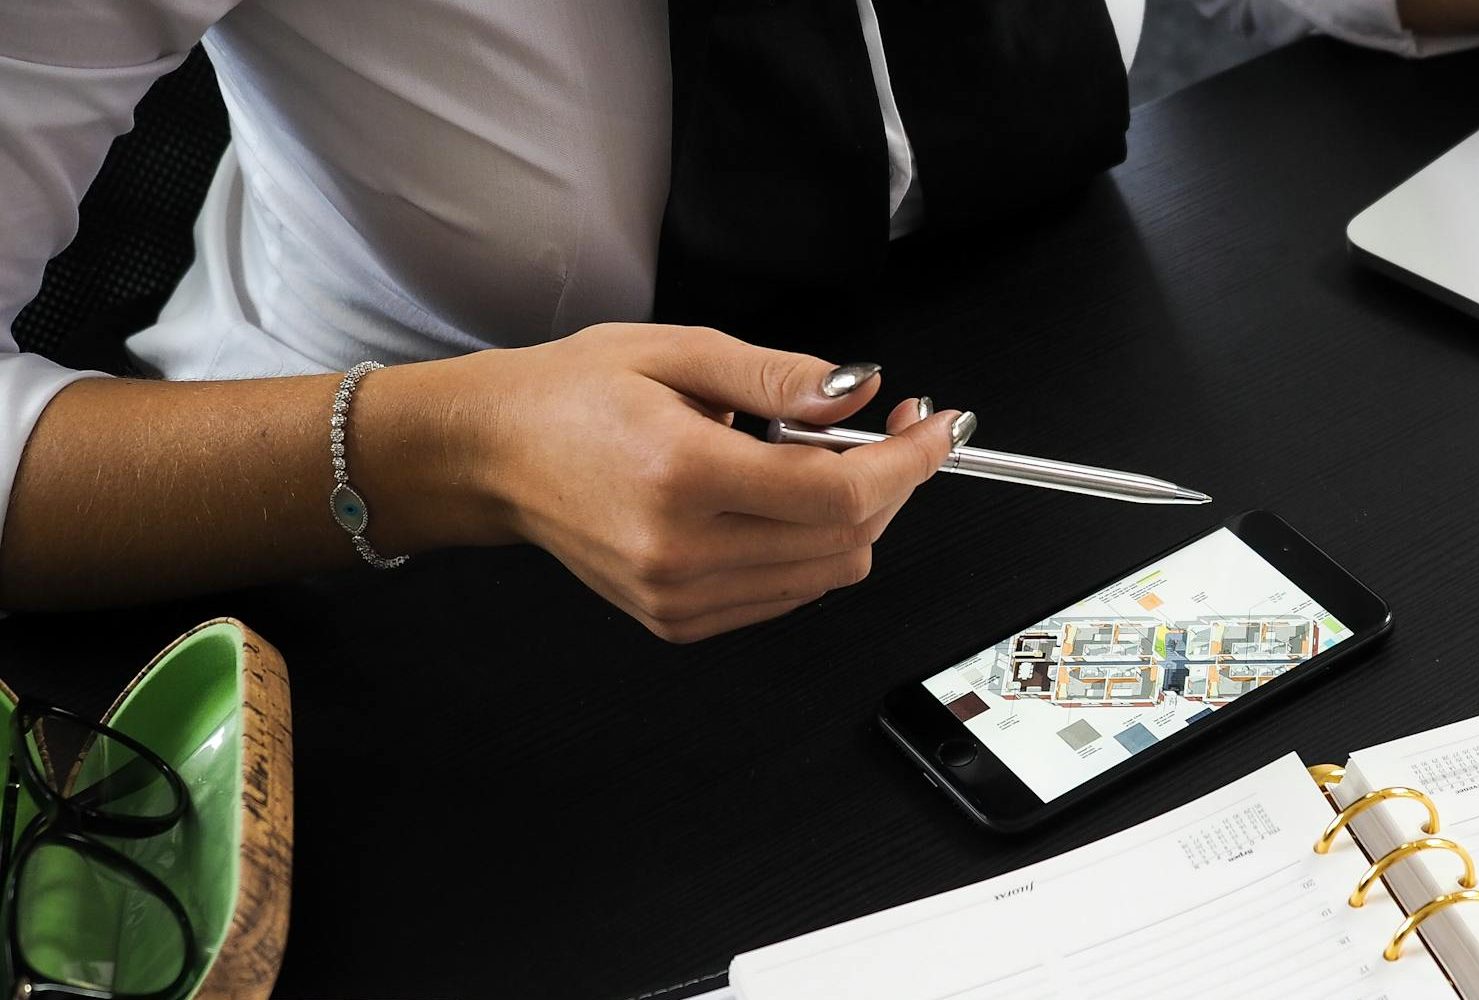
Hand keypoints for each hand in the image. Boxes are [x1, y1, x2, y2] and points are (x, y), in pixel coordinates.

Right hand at [412, 323, 970, 641]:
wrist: (493, 456)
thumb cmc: (573, 396)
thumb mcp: (680, 352)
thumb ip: (782, 377)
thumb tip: (860, 392)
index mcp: (682, 474)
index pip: (840, 493)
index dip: (908, 462)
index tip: (939, 428)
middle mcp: (681, 549)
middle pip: (847, 538)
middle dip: (892, 482)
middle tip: (894, 427)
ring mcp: (679, 596)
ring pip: (828, 573)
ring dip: (853, 517)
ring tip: (819, 459)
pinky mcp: (678, 620)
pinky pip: (788, 594)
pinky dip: (810, 549)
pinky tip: (778, 500)